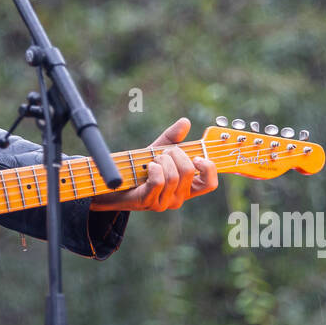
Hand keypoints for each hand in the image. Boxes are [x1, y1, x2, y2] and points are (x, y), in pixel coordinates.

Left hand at [90, 118, 217, 211]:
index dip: (209, 168)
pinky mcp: (148, 202)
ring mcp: (164, 202)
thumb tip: (185, 122)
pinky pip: (158, 182)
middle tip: (163, 153)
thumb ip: (174, 137)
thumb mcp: (159, 149)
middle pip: (189, 172)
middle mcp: (179, 198)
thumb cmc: (140, 166)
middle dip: (176, 154)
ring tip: (152, 160)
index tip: (197, 156)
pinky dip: (154, 169)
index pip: (210, 184)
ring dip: (161, 160)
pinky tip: (147, 167)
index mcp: (186, 187)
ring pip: (173, 176)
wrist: (115, 180)